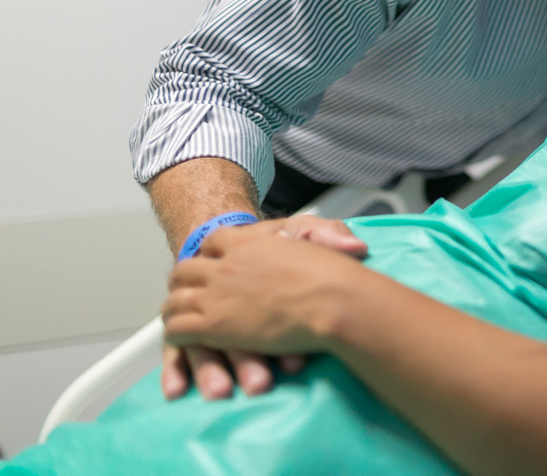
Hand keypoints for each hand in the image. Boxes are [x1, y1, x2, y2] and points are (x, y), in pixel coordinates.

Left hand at [160, 217, 367, 399]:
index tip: (215, 263)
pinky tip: (184, 339)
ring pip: (174, 300)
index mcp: (249, 242)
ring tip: (178, 317)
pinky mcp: (214, 325)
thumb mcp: (326, 238)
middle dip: (183, 280)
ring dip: (174, 308)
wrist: (334, 301)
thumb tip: (345, 244)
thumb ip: (325, 234)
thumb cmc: (334, 274)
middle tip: (187, 292)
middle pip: (185, 269)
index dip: (211, 253)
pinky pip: (177, 328)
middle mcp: (226, 265)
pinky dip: (175, 332)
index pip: (214, 241)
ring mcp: (216, 295)